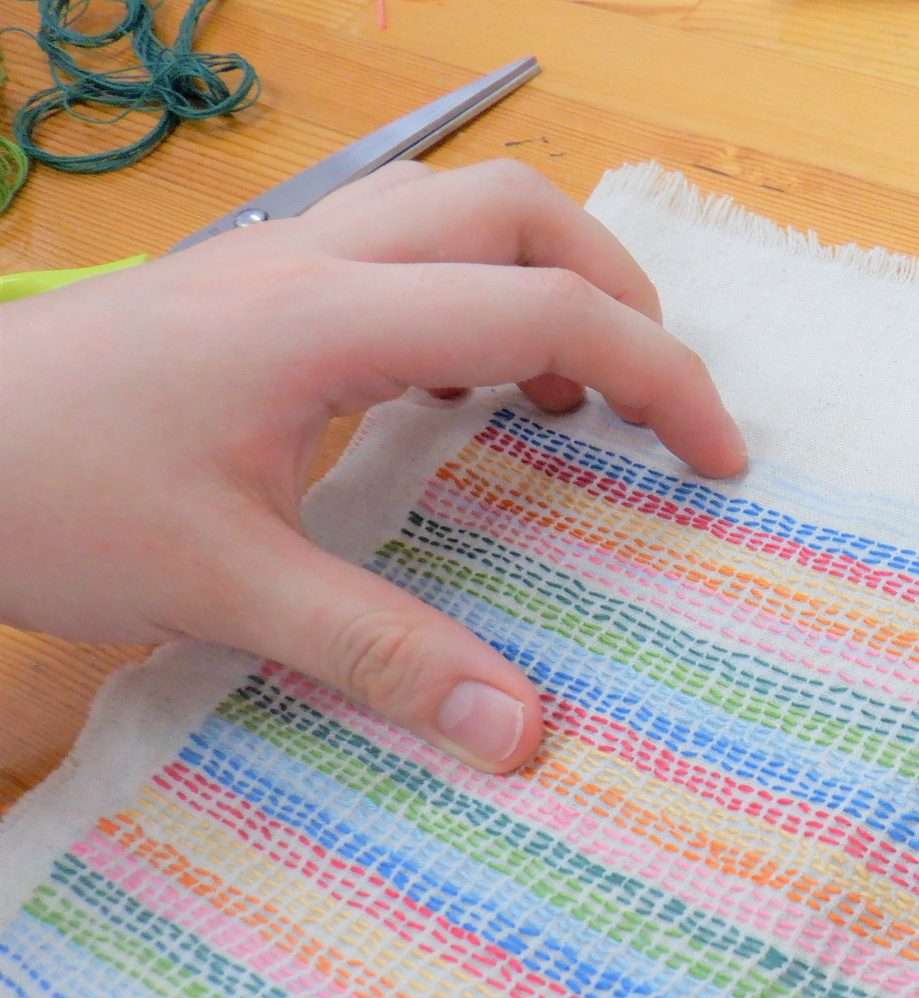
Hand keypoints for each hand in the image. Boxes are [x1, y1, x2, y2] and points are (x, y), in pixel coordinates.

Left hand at [0, 159, 745, 771]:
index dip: (659, 378)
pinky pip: (396, 250)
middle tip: (643, 401)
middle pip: (516, 208)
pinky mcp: (248, 283)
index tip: (716, 461)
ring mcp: (277, 258)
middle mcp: (315, 260)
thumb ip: (382, 656)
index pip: (545, 307)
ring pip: (454, 211)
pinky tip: (447, 394)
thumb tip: (522, 734)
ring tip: (556, 399)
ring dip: (537, 281)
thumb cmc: (47, 500)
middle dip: (613, 290)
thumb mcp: (224, 590)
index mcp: (327, 319)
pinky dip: (465, 298)